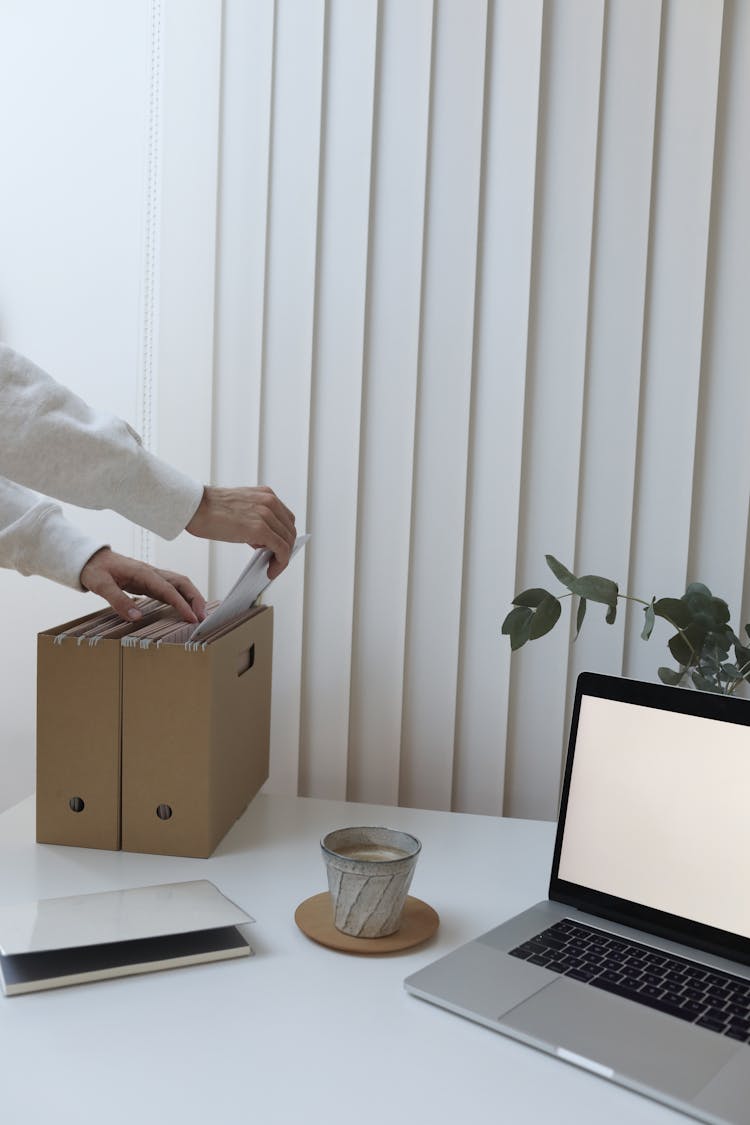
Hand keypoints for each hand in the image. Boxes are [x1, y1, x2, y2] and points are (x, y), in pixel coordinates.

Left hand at [80, 547, 206, 623]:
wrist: (89, 558)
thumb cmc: (95, 569)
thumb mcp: (101, 585)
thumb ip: (118, 600)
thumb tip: (137, 617)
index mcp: (143, 572)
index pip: (169, 589)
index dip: (182, 604)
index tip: (192, 618)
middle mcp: (152, 572)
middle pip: (182, 583)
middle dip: (196, 599)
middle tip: (203, 618)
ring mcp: (152, 576)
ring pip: (179, 584)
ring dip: (192, 598)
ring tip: (199, 616)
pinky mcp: (149, 582)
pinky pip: (170, 589)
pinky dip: (182, 598)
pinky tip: (185, 610)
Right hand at [186, 485, 295, 578]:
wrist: (194, 507)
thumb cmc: (209, 509)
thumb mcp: (240, 509)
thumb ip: (255, 520)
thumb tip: (263, 542)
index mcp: (266, 494)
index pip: (286, 519)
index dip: (285, 536)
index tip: (278, 549)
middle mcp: (270, 502)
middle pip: (290, 531)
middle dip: (286, 549)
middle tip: (275, 562)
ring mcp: (266, 514)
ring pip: (288, 542)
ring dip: (283, 559)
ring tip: (272, 569)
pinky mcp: (260, 529)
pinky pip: (281, 549)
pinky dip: (280, 563)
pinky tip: (270, 571)